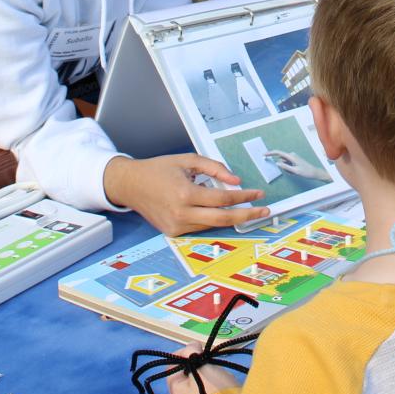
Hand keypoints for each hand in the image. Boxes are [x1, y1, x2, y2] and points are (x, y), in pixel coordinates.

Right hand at [102, 154, 266, 235]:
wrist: (130, 185)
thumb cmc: (159, 169)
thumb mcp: (187, 160)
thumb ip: (214, 168)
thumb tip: (236, 181)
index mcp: (185, 194)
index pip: (223, 199)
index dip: (244, 197)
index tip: (259, 194)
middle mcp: (181, 214)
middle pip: (223, 220)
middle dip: (247, 216)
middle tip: (264, 211)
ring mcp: (176, 227)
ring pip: (213, 226)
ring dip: (232, 218)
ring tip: (247, 210)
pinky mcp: (173, 233)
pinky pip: (200, 228)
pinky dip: (213, 220)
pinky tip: (223, 213)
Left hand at [168, 344, 242, 393]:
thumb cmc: (213, 389)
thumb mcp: (200, 366)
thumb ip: (192, 353)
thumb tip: (191, 345)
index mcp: (175, 388)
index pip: (173, 362)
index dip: (184, 352)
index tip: (197, 349)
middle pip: (187, 368)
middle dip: (198, 359)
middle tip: (208, 357)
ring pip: (199, 374)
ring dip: (207, 367)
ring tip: (217, 368)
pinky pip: (208, 383)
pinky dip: (214, 377)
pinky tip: (221, 377)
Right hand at [265, 149, 326, 181]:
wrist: (315, 173)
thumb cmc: (306, 172)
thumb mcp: (295, 171)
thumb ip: (285, 167)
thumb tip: (277, 163)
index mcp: (291, 156)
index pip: (278, 153)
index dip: (270, 153)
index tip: (264, 154)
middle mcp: (292, 155)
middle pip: (281, 159)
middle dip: (282, 166)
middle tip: (290, 171)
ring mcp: (293, 158)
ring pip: (285, 164)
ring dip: (287, 169)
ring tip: (296, 173)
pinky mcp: (294, 161)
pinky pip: (288, 165)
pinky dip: (290, 169)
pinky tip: (296, 172)